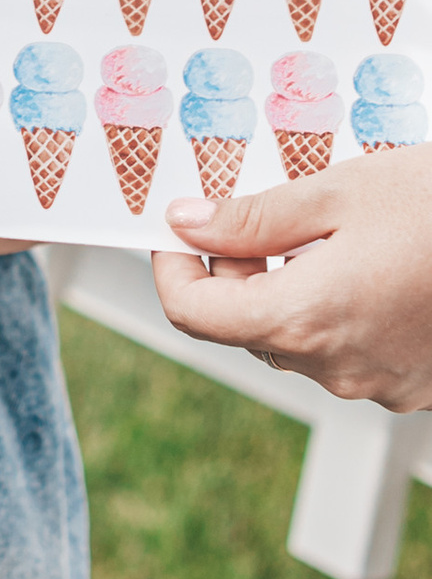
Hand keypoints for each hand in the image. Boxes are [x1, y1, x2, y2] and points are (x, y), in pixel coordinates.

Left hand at [155, 146, 431, 406]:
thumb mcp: (338, 191)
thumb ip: (253, 217)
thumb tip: (186, 224)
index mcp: (306, 318)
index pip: (194, 316)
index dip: (172, 269)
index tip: (179, 229)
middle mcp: (338, 368)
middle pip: (247, 329)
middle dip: (236, 274)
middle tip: (259, 216)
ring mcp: (380, 386)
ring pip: (299, 343)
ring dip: (290, 293)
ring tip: (326, 234)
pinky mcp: (414, 387)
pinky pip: (349, 354)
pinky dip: (339, 314)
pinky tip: (372, 267)